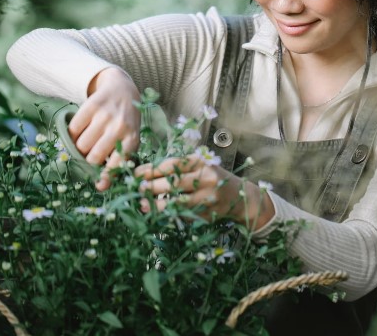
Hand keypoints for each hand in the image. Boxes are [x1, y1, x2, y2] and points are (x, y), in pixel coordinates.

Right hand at [68, 67, 140, 190]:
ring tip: (86, 142)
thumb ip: (118, 160)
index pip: (118, 163)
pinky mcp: (92, 104)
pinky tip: (81, 130)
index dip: (107, 177)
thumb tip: (101, 186)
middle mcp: (120, 127)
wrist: (123, 90)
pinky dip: (73, 133)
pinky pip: (73, 129)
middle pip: (94, 157)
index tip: (99, 185)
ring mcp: (106, 115)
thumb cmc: (125, 122)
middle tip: (89, 156)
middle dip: (88, 161)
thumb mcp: (129, 138)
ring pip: (81, 144)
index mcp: (132, 138)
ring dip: (79, 148)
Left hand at [135, 154, 274, 230]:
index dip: (152, 169)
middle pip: (174, 182)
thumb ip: (179, 169)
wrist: (240, 197)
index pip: (173, 164)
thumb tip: (146, 175)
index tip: (135, 173)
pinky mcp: (207, 214)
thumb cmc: (213, 178)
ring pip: (178, 202)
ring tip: (142, 205)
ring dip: (158, 204)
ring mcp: (208, 197)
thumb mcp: (200, 167)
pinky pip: (184, 214)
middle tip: (137, 189)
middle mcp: (207, 178)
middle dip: (152, 186)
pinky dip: (169, 214)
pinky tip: (157, 214)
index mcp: (202, 162)